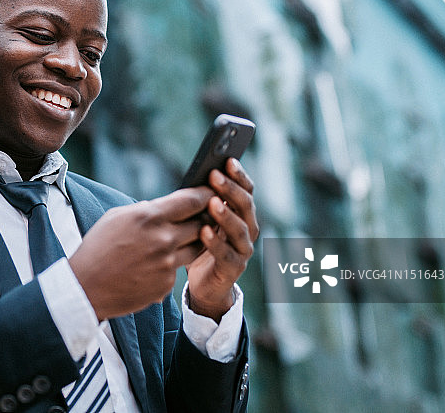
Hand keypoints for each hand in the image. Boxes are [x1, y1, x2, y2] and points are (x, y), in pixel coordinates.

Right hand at [70, 187, 213, 320]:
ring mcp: (167, 264)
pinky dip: (171, 264)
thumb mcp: (117, 217)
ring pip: (197, 248)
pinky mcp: (166, 284)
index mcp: (149, 217)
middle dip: (205, 218)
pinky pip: (178, 269)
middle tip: (206, 214)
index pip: (192, 201)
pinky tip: (155, 264)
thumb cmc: (98, 247)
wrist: (86, 287)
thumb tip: (164, 206)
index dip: (206, 194)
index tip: (212, 191)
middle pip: (201, 224)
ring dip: (195, 241)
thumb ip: (145, 209)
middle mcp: (163, 239)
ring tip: (185, 237)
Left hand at [186, 159, 258, 321]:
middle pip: (245, 206)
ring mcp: (243, 250)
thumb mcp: (201, 218)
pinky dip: (215, 242)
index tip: (228, 160)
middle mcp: (248, 230)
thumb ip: (203, 201)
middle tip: (215, 175)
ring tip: (212, 202)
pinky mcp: (234, 269)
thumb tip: (196, 173)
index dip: (239, 176)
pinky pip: (226, 254)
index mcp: (242, 214)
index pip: (246, 190)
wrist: (205, 284)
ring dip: (226, 214)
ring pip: (240, 229)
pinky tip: (203, 231)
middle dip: (230, 189)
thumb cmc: (201, 244)